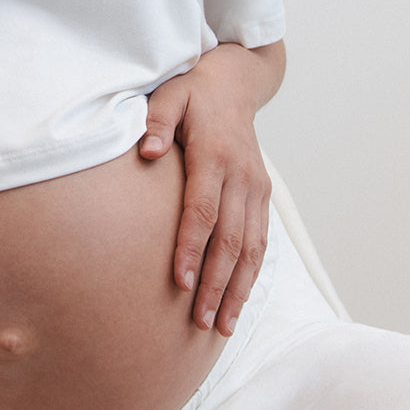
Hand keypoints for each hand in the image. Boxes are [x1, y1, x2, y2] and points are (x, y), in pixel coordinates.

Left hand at [139, 42, 282, 336]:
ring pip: (251, 248)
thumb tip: (147, 150)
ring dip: (237, 289)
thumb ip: (158, 122)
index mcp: (216, 156)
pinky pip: (260, 242)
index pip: (203, 210)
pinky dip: (251, 275)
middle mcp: (242, 177)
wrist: (236, 83)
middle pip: (230, 239)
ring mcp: (256, 188)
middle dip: (216, 283)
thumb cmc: (193, 92)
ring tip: (221, 326)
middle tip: (200, 321)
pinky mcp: (262, 196)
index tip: (180, 281)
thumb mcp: (170, 96)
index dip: (193, 248)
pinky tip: (238, 302)